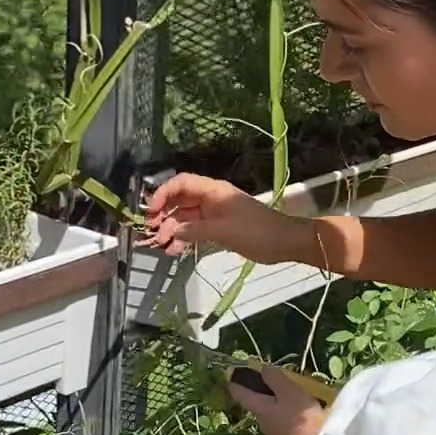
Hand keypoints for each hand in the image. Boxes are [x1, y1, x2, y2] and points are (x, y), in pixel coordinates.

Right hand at [142, 175, 296, 262]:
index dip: (163, 194)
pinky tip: (175, 251)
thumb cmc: (256, 232)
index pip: (181, 183)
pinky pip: (196, 229)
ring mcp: (215, 213)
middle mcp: (211, 199)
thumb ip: (195, 230)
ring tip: (162, 246)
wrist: (284, 242)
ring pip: (186, 217)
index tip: (150, 211)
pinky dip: (185, 238)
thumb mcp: (224, 231)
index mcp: (213, 191)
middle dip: (164, 215)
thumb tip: (172, 232)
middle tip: (151, 233)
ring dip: (173, 229)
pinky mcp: (219, 227)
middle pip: (180, 200)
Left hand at [228, 366, 326, 434]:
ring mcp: (275, 433)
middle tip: (266, 380)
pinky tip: (296, 409)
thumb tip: (262, 369)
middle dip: (258, 392)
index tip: (231, 377)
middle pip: (256, 404)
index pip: (241, 395)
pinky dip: (284, 412)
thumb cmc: (301, 415)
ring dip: (273, 403)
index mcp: (259, 409)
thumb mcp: (288, 390)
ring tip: (285, 392)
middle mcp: (263, 422)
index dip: (235, 384)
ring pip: (269, 413)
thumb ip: (274, 378)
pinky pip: (281, 421)